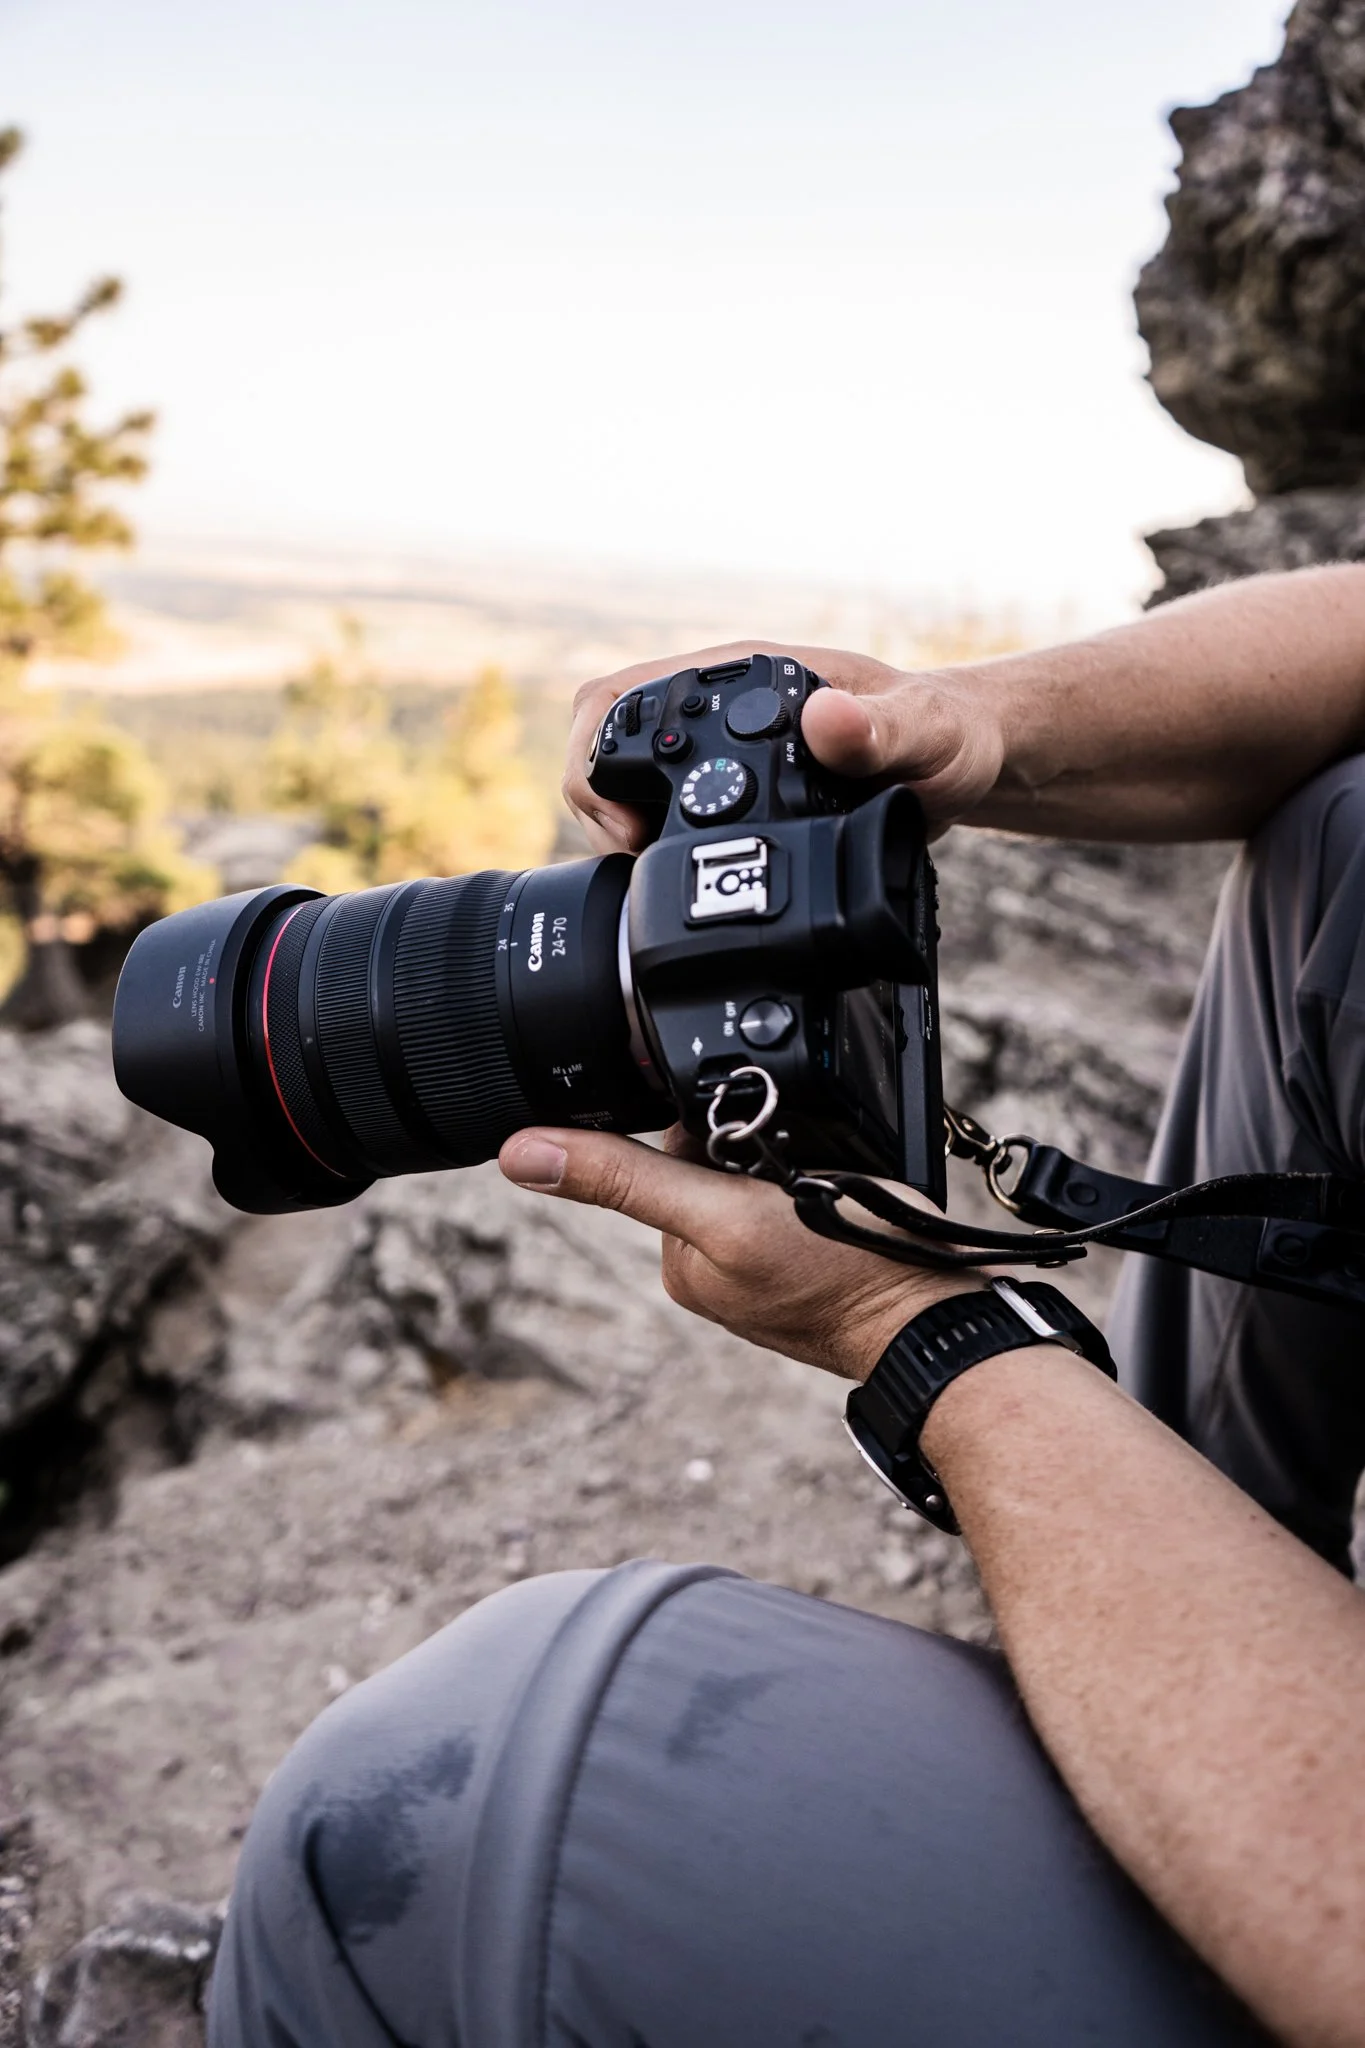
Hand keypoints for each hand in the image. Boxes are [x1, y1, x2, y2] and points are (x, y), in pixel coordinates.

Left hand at [499, 1125, 983, 1380]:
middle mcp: (712, 1268)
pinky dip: (826, 1190)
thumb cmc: (841, 1273)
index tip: (768, 1144)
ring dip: (799, 1167)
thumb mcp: (724, 1215)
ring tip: (836, 1194)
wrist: (936, 1322)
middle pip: (718, 1161)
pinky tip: (851, 1206)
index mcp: (678, 1261)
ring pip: (764, 1178)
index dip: (717, 1126)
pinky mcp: (811, 1266)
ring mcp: (765, 1270)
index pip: (670, 1152)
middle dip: (762, 1148)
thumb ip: (627, 1180)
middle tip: (808, 1172)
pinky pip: (803, 1203)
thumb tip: (517, 1154)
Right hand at [563, 640, 1006, 853]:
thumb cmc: (949, 736)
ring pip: (619, 781)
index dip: (597, 759)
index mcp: (744, 676)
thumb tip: (824, 720)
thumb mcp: (926, 736)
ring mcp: (718, 750)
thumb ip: (879, 731)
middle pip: (599, 739)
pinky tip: (686, 884)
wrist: (964, 762)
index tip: (632, 830)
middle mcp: (717, 706)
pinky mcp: (729, 791)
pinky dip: (655, 852)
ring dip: (619, 831)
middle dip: (596, 802)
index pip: (621, 696)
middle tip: (639, 858)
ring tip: (658, 876)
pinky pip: (661, 814)